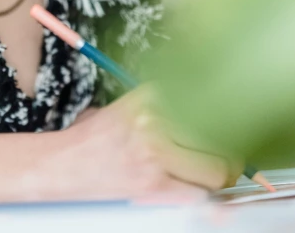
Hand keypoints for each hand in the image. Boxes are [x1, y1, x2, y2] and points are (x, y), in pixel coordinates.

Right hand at [62, 83, 240, 200]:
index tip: (234, 121)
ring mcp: (154, 153)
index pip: (205, 100)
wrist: (60, 165)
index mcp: (148, 97)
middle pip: (217, 134)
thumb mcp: (125, 109)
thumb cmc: (92, 138)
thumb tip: (208, 118)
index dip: (224, 116)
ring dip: (220, 175)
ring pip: (215, 168)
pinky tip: (200, 192)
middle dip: (227, 149)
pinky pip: (198, 194)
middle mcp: (154, 120)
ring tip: (216, 175)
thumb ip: (161, 111)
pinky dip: (205, 197)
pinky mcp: (152, 186)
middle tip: (231, 155)